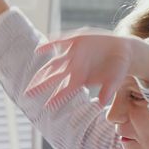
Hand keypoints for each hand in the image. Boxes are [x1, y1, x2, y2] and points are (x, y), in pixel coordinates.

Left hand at [26, 30, 148, 108]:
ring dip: (43, 71)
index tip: (47, 107)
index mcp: (81, 80)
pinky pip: (60, 42)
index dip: (56, 98)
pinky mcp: (76, 40)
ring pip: (54, 64)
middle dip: (40, 86)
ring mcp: (73, 55)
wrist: (122, 50)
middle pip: (53, 78)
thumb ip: (108, 90)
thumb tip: (102, 103)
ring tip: (31, 79)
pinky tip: (39, 49)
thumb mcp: (114, 80)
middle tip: (27, 95)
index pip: (65, 91)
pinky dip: (50, 45)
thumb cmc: (117, 69)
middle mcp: (73, 68)